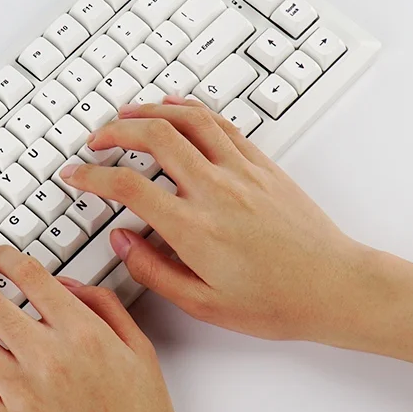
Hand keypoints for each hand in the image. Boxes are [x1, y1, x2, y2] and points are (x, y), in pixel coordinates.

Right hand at [60, 95, 372, 344]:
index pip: (128, 187)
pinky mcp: (263, 165)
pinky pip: (221, 124)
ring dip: (150, 110)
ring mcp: (241, 172)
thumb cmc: (276, 302)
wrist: (336, 287)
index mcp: (194, 229)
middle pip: (154, 137)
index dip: (92, 176)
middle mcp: (215, 191)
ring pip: (187, 119)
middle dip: (115, 130)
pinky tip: (175, 107)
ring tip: (127, 114)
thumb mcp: (203, 304)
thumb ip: (153, 271)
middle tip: (96, 140)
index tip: (76, 174)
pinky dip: (191, 109)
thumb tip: (122, 240)